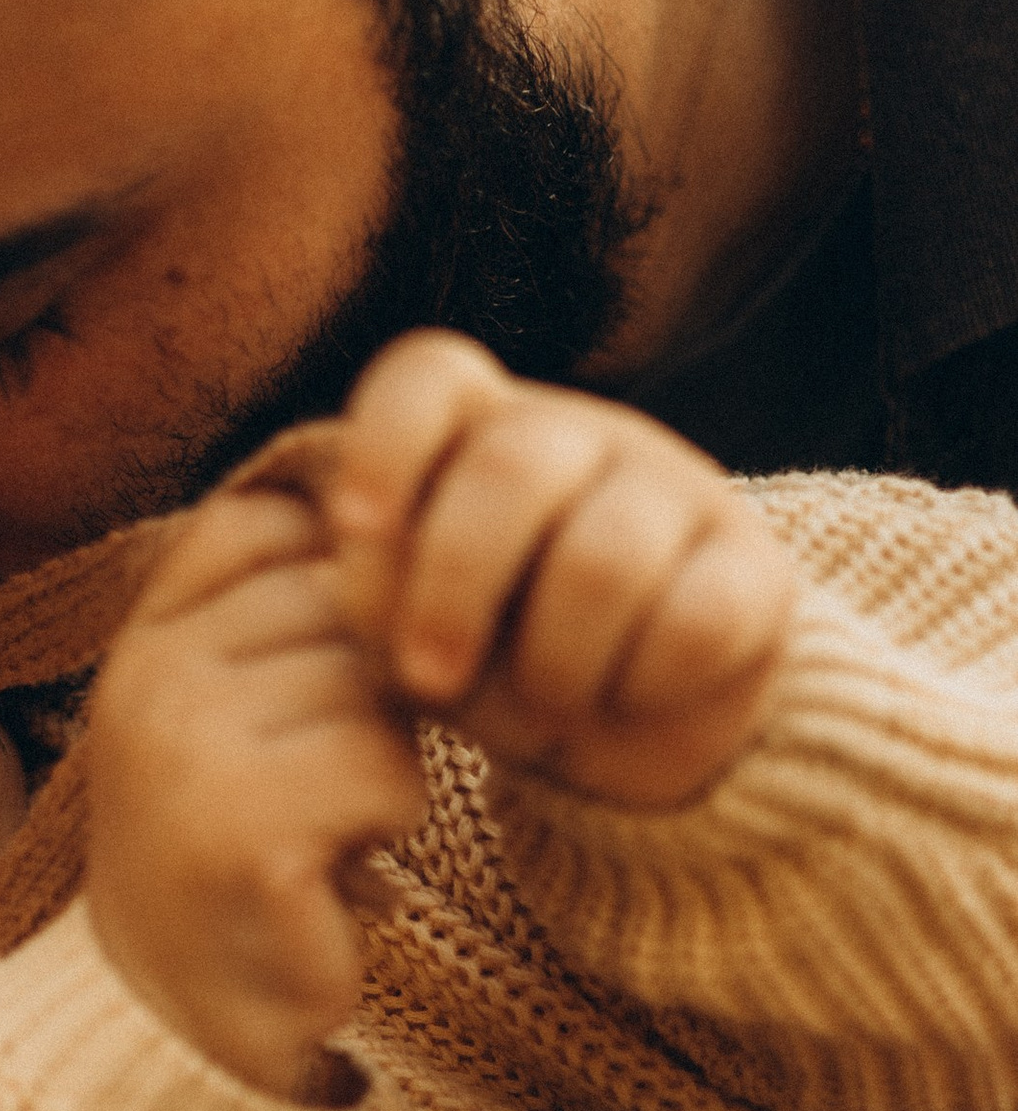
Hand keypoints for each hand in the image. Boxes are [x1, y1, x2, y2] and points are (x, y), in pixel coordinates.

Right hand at [81, 482, 428, 1096]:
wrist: (183, 1024)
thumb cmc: (237, 848)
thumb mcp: (234, 703)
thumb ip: (274, 601)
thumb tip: (361, 473)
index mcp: (142, 638)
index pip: (267, 526)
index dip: (332, 588)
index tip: (318, 682)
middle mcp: (144, 679)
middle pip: (342, 600)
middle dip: (371, 685)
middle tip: (321, 779)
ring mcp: (183, 751)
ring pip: (376, 682)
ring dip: (385, 759)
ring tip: (325, 821)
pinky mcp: (240, 829)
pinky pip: (386, 769)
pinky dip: (388, 818)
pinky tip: (337, 861)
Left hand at [315, 330, 796, 806]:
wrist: (626, 735)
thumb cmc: (489, 664)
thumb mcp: (406, 636)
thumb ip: (378, 587)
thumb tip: (375, 554)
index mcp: (478, 432)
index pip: (432, 374)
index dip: (385, 442)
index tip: (353, 528)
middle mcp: (581, 438)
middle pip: (513, 464)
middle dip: (456, 586)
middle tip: (432, 677)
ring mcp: (678, 490)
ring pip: (604, 559)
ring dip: (553, 663)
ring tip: (545, 701)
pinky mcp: (757, 569)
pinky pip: (695, 625)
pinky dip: (640, 687)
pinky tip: (628, 695)